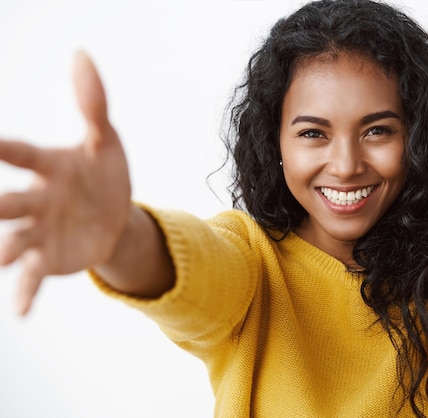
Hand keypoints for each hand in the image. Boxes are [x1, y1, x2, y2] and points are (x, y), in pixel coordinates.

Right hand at [0, 51, 130, 314]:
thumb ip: (92, 103)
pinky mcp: (48, 258)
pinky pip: (33, 277)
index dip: (2, 147)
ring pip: (13, 240)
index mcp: (47, 166)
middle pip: (7, 201)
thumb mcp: (105, 139)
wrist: (115, 214)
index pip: (21, 153)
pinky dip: (25, 292)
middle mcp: (34, 199)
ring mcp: (39, 231)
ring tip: (1, 258)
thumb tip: (82, 55)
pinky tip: (21, 312)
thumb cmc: (104, 173)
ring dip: (4, 249)